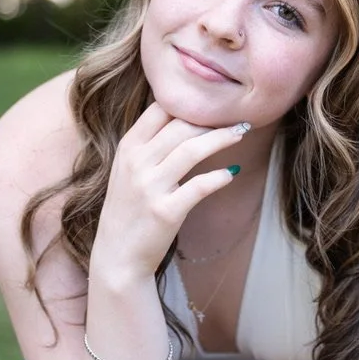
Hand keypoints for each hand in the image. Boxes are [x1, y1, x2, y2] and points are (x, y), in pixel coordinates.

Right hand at [91, 102, 247, 280]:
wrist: (117, 257)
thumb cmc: (128, 211)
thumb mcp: (127, 171)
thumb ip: (149, 145)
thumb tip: (183, 118)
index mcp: (127, 148)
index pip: (159, 109)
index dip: (189, 101)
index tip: (212, 102)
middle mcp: (136, 163)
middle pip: (181, 125)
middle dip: (213, 118)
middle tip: (236, 117)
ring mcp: (150, 187)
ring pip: (192, 150)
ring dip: (222, 138)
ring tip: (241, 133)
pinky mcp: (166, 211)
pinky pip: (199, 186)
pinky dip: (219, 177)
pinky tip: (231, 174)